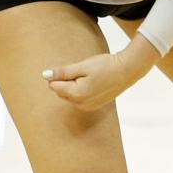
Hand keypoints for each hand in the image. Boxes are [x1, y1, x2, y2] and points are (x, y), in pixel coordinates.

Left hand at [44, 34, 159, 110]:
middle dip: (67, 81)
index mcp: (76, 94)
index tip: (75, 69)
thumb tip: (45, 75)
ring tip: (91, 77)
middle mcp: (80, 104)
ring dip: (75, 85)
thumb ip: (63, 72)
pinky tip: (95, 82)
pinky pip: (79, 98)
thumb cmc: (105, 66)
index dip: (61, 75)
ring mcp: (87, 107)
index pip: (54, 86)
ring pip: (70, 95)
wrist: (127, 71)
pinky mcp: (94, 106)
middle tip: (83, 72)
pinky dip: (82, 89)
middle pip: (61, 92)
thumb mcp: (82, 66)